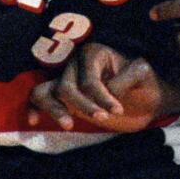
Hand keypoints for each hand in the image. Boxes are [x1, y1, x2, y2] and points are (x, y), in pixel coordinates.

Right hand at [28, 44, 164, 132]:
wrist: (145, 98)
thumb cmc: (145, 83)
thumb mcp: (144, 75)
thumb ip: (128, 77)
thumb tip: (108, 88)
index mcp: (94, 53)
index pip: (88, 78)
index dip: (100, 96)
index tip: (117, 110)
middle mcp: (74, 64)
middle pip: (66, 86)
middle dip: (83, 105)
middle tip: (102, 119)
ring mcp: (66, 81)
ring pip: (45, 91)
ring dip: (54, 109)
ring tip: (69, 125)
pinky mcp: (62, 99)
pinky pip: (39, 98)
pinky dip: (34, 108)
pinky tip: (34, 121)